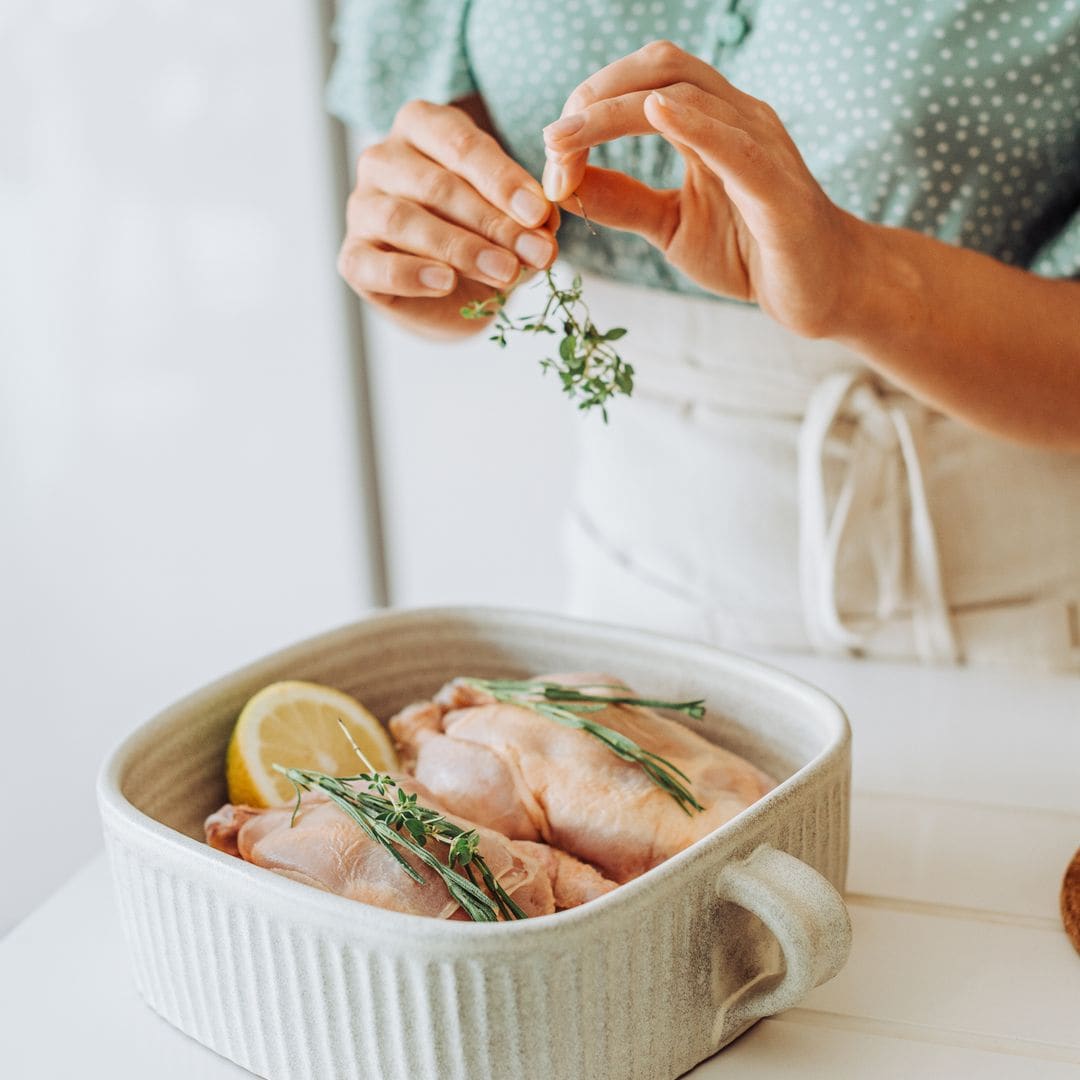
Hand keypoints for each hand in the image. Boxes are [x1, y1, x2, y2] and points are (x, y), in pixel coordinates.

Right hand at [339, 99, 557, 337]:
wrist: (450, 295)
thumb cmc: (482, 237)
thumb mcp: (512, 220)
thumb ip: (527, 218)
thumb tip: (545, 227)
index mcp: (422, 127)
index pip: (461, 144)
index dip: (503, 180)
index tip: (540, 213)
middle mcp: (383, 159)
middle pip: (436, 185)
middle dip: (493, 222)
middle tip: (535, 252)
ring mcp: (361, 207)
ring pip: (403, 221)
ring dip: (460, 248)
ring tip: (506, 272)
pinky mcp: (352, 257)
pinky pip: (374, 264)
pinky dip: (411, 274)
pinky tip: (445, 282)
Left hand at [541, 41, 863, 338]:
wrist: (820, 292)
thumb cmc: (752, 252)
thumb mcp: (671, 226)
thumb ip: (622, 202)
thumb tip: (562, 182)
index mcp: (710, 124)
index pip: (644, 83)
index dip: (590, 106)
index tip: (552, 151)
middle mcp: (737, 118)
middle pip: (661, 66)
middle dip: (595, 94)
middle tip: (552, 137)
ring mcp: (761, 146)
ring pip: (687, 94)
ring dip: (616, 110)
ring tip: (568, 136)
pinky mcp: (777, 188)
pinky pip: (734, 143)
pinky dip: (695, 122)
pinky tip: (657, 113)